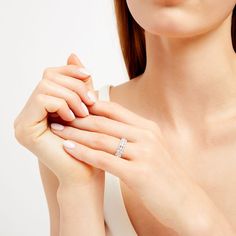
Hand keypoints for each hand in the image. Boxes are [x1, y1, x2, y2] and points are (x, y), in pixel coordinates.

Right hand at [14, 54, 101, 184]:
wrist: (86, 173)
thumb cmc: (89, 142)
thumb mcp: (86, 106)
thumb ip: (78, 83)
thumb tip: (73, 54)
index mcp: (43, 107)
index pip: (50, 75)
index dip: (70, 71)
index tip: (89, 76)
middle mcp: (29, 112)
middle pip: (48, 77)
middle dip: (74, 86)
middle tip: (90, 103)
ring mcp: (24, 120)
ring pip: (45, 86)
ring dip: (71, 96)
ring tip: (83, 113)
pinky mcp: (25, 129)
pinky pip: (42, 99)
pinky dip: (62, 104)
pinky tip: (73, 118)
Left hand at [50, 100, 196, 228]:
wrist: (185, 201)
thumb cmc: (163, 174)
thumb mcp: (150, 147)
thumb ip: (132, 134)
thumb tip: (108, 126)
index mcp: (148, 127)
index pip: (113, 109)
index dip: (90, 106)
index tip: (71, 107)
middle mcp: (146, 135)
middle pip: (104, 122)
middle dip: (77, 119)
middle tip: (58, 117)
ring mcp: (144, 153)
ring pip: (101, 139)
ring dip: (76, 134)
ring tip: (58, 131)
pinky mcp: (139, 173)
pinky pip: (105, 160)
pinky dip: (84, 154)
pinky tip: (69, 149)